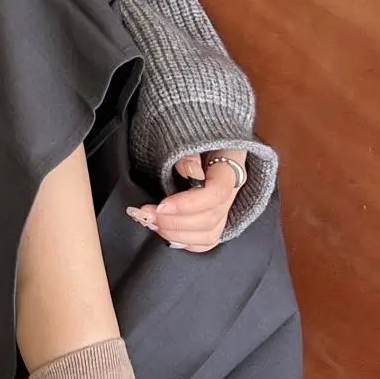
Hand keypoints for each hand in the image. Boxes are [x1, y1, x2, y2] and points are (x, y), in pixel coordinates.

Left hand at [126, 149, 246, 253]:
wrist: (203, 142)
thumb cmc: (195, 138)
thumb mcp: (190, 136)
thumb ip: (189, 153)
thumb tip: (190, 171)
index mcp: (230, 168)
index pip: (217, 193)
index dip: (188, 204)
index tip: (162, 205)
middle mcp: (232, 192)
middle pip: (210, 218)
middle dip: (174, 221)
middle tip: (147, 214)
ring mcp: (226, 209)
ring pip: (208, 234)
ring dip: (175, 233)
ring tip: (151, 222)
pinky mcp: (215, 221)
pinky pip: (204, 242)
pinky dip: (183, 242)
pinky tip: (164, 233)